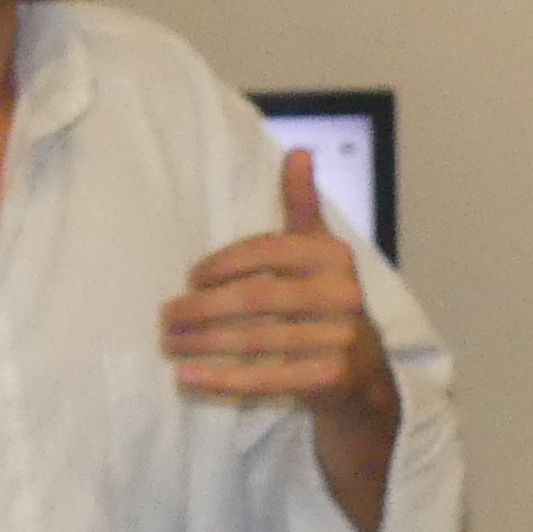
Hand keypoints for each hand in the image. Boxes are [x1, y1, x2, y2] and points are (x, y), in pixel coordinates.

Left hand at [162, 152, 394, 418]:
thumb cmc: (328, 300)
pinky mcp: (328, 378)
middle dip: (203, 307)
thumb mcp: (319, 250)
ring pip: (255, 340)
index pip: (269, 251)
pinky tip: (187, 377)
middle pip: (256, 298)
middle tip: (167, 315)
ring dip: (204, 342)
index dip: (225, 263)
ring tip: (170, 342)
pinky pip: (265, 379)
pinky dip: (221, 380)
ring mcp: (339, 339)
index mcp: (335, 256)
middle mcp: (343, 294)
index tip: (191, 276)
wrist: (364, 371)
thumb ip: (302, 204)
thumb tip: (297, 151)